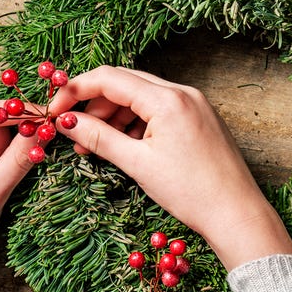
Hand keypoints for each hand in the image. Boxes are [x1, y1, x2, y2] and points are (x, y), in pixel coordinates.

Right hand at [51, 66, 291, 269]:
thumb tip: (66, 122)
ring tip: (95, 146)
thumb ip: (99, 138)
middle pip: (125, 83)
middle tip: (72, 132)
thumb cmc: (191, 192)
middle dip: (94, 105)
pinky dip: (136, 123)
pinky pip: (159, 109)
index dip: (75, 91)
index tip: (55, 111)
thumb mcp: (138, 164)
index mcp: (167, 99)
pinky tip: (123, 145)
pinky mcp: (199, 117)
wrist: (236, 214)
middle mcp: (183, 92)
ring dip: (114, 116)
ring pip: (141, 97)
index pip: (109, 78)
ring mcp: (194, 103)